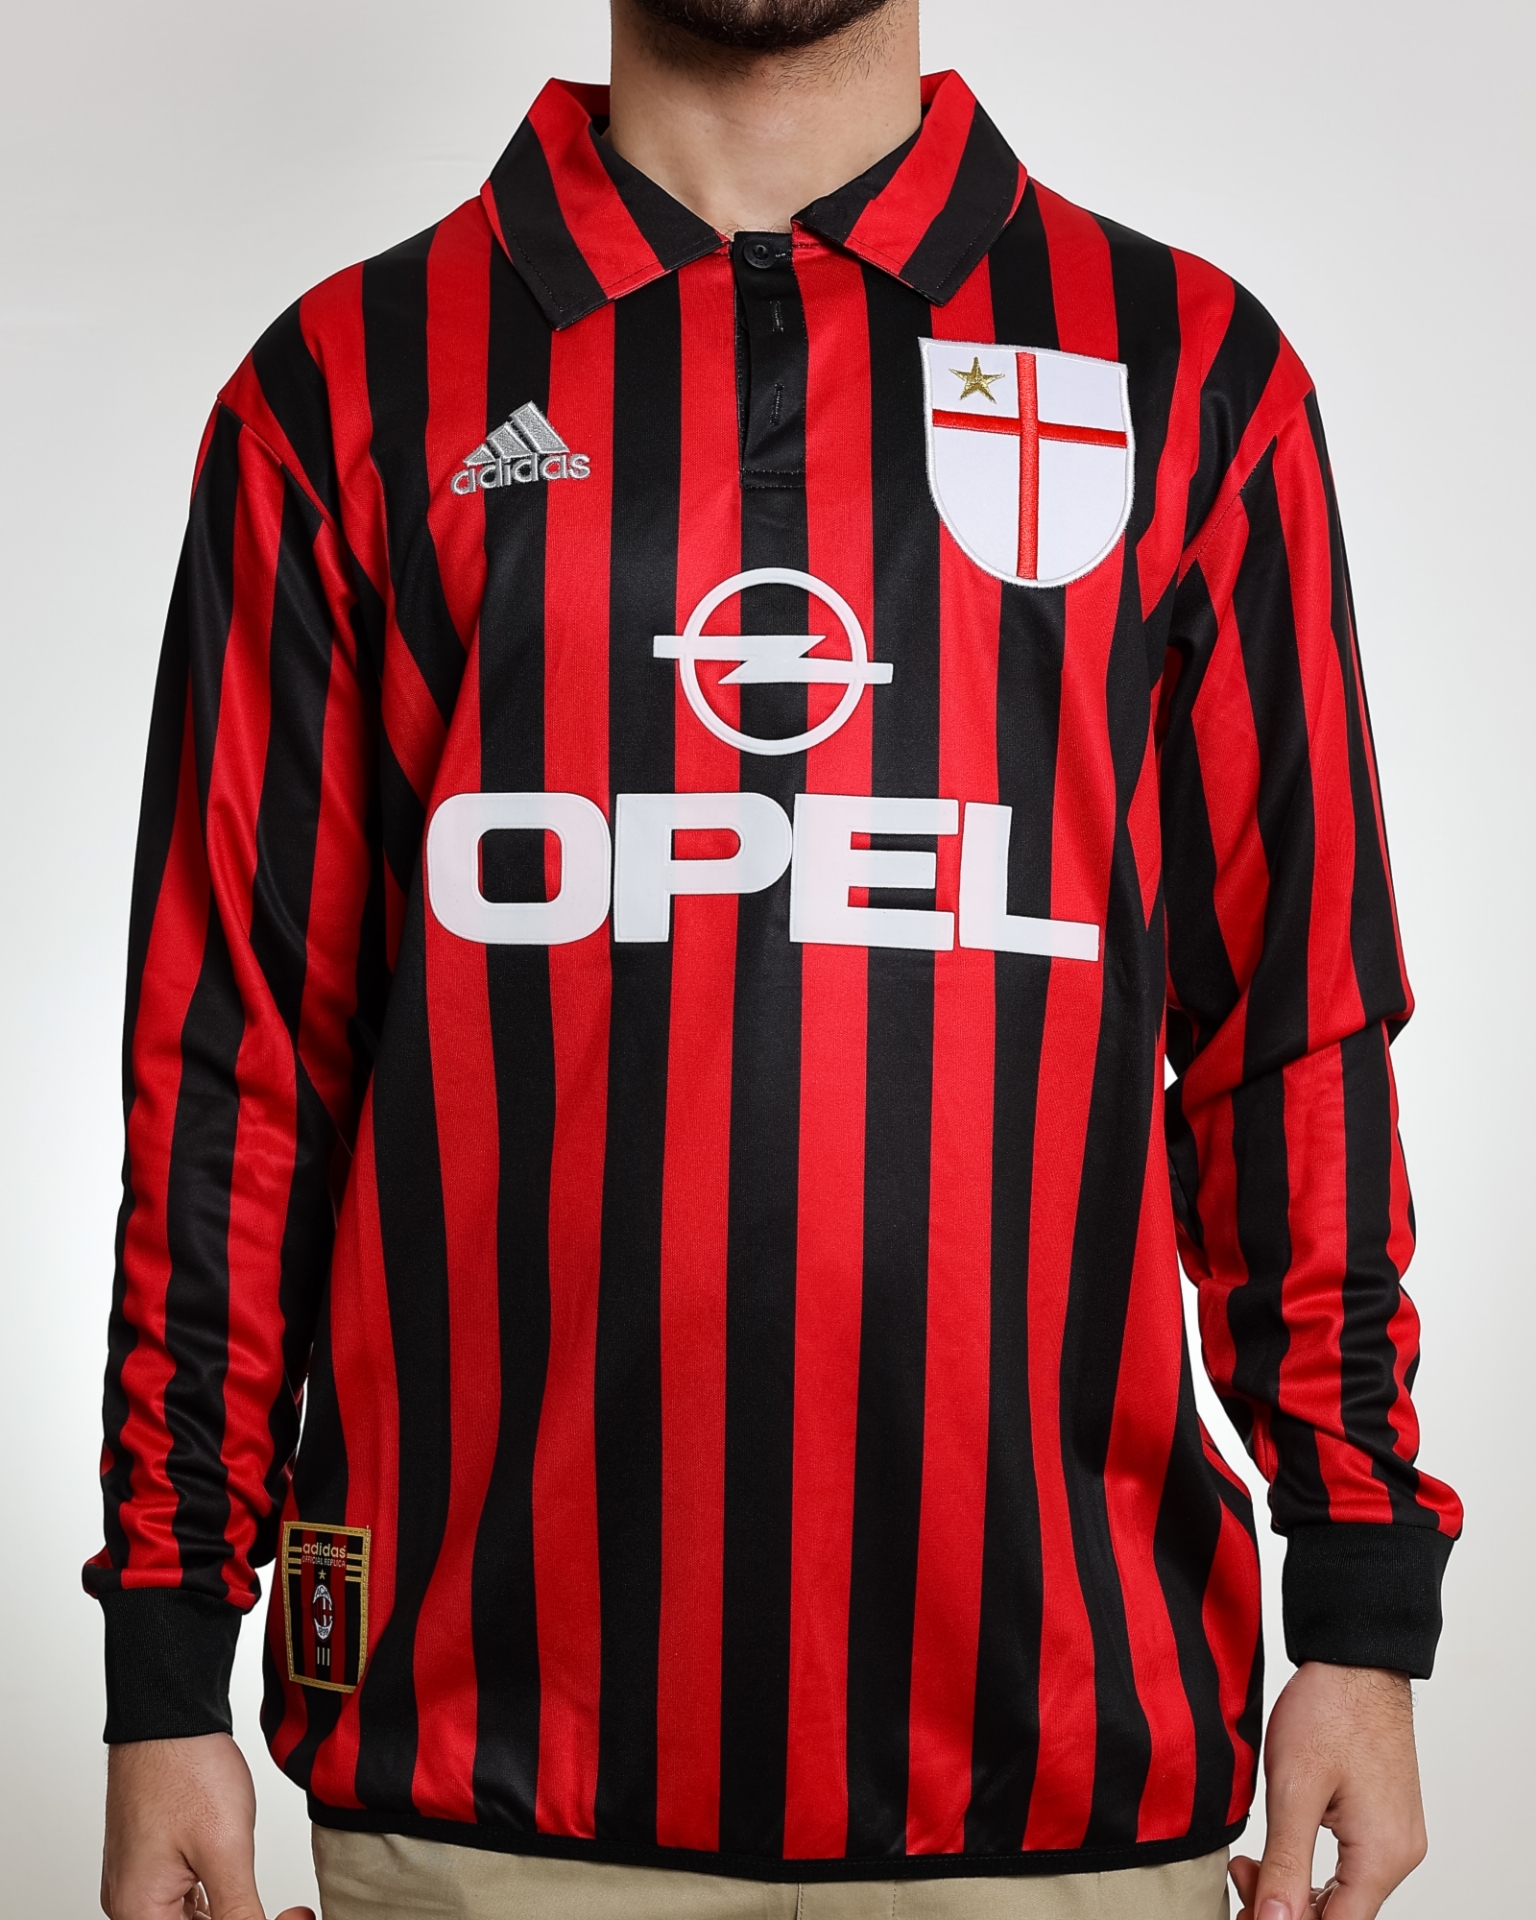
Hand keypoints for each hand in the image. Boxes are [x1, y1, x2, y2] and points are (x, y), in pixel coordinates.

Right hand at [101, 1733, 314, 1919]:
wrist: (168, 1716)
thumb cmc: (186, 1771)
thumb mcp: (226, 1850)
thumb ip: (239, 1911)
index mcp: (139, 1912)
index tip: (287, 1915)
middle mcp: (128, 1904)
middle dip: (236, 1919)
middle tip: (285, 1909)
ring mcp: (135, 1881)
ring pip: (185, 1919)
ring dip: (224, 1912)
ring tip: (261, 1891)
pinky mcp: (147, 1861)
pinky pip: (177, 1898)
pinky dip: (210, 1898)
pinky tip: (233, 1881)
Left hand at [1230, 1663, 1426, 1919]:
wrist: (1356, 1660)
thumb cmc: (1330, 1710)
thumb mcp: (1294, 1788)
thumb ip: (1286, 1861)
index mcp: (1382, 1855)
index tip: (1245, 1912)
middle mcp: (1397, 1854)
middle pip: (1340, 1913)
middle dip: (1285, 1905)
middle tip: (1239, 1875)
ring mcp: (1393, 1837)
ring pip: (1341, 1891)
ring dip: (1293, 1885)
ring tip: (1248, 1861)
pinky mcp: (1382, 1819)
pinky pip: (1347, 1864)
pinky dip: (1309, 1863)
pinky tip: (1276, 1846)